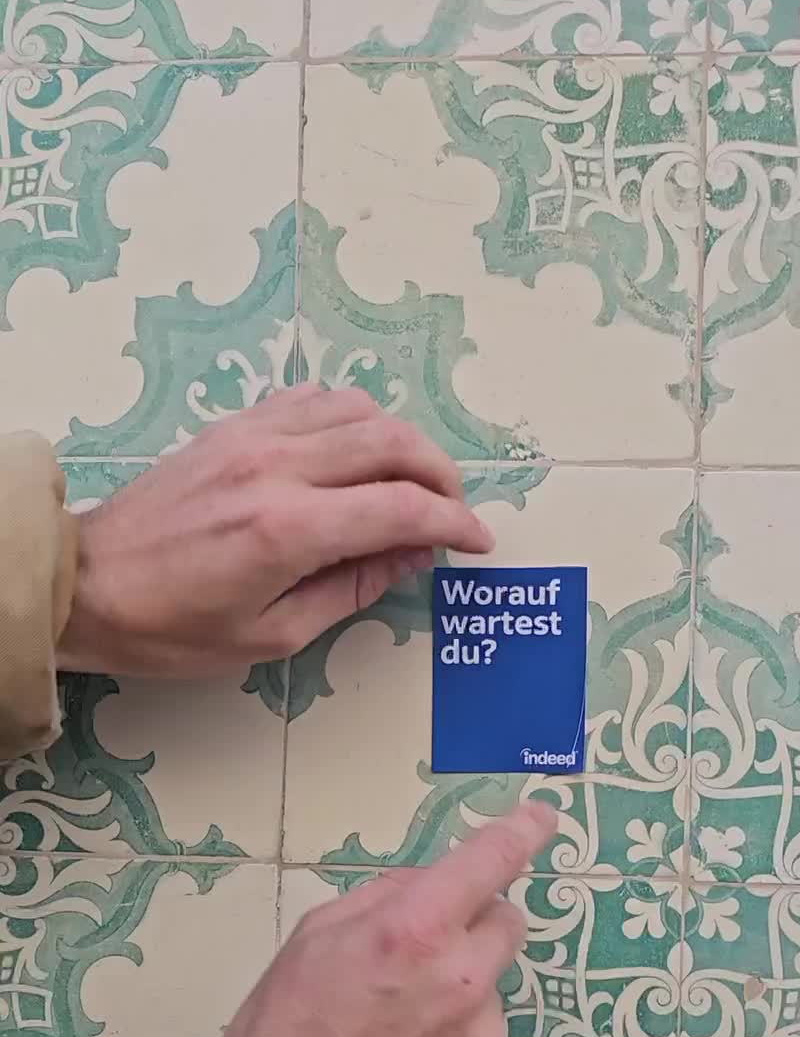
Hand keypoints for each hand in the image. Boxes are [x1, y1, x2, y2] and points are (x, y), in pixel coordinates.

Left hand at [57, 387, 493, 676]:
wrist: (85, 585)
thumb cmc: (169, 627)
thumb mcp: (271, 635)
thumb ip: (351, 589)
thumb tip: (409, 556)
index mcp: (289, 530)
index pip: (403, 508)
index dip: (455, 523)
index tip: (477, 541)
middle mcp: (277, 468)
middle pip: (393, 443)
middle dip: (442, 475)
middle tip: (454, 511)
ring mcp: (253, 437)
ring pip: (358, 410)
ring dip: (400, 441)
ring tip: (410, 482)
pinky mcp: (232, 427)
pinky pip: (311, 400)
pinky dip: (351, 419)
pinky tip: (354, 454)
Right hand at [208, 802, 555, 1036]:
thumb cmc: (282, 1034)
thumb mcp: (314, 936)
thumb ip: (384, 898)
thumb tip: (429, 884)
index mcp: (416, 929)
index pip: (491, 860)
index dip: (522, 832)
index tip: (541, 820)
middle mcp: (463, 978)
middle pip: (507, 924)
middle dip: (475, 928)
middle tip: (423, 959)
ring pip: (492, 994)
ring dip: (461, 1000)